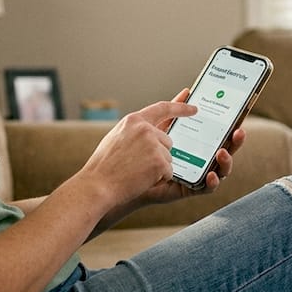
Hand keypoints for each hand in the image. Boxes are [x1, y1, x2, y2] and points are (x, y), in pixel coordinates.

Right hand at [74, 94, 196, 212]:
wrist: (98, 185)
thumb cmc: (104, 165)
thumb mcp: (117, 138)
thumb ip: (135, 131)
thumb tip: (152, 132)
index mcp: (133, 120)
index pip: (162, 108)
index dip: (180, 106)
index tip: (194, 107)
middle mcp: (145, 129)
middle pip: (167, 140)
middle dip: (158, 153)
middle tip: (136, 164)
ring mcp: (153, 144)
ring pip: (168, 157)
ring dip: (157, 167)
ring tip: (135, 171)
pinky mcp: (159, 161)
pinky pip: (169, 171)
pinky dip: (159, 178)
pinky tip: (141, 179)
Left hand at [136, 89, 246, 205]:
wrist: (129, 172)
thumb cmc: (145, 150)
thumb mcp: (160, 127)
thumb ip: (174, 110)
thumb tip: (187, 92)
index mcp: (199, 144)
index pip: (220, 136)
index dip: (232, 130)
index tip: (238, 122)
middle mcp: (202, 159)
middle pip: (226, 151)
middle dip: (235, 143)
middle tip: (238, 133)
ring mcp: (199, 174)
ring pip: (221, 170)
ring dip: (226, 161)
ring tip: (221, 152)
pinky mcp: (191, 189)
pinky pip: (206, 188)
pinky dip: (212, 182)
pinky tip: (211, 175)